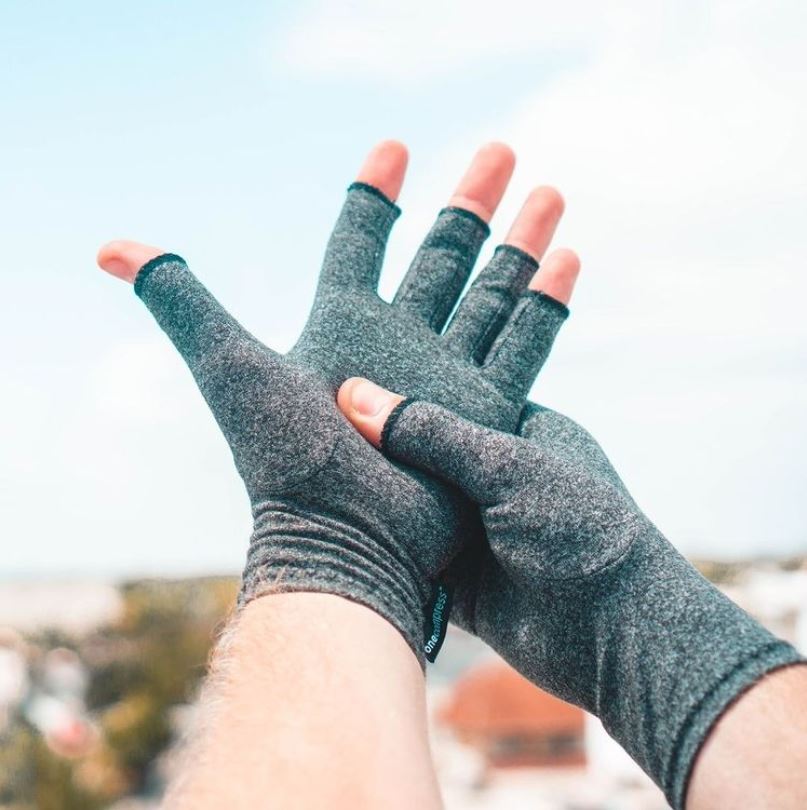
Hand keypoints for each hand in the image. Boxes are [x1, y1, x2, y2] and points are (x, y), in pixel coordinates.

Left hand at [97, 140, 579, 660]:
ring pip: (490, 292)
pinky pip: (524, 344)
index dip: (374, 194)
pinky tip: (567, 256)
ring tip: (547, 189)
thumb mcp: (227, 365)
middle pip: (438, 257)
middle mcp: (397, 345)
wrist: (342, 543)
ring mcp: (444, 375)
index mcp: (342, 325)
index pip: (358, 242)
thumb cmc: (280, 460)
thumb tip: (105, 244)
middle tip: (498, 149)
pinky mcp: (486, 410)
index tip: (394, 147)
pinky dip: (544, 302)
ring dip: (518, 242)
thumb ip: (178, 300)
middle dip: (469, 202)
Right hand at [337, 382, 803, 808]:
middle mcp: (498, 480)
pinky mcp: (464, 580)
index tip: (346, 376)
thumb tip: (354, 395)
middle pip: (425, 455)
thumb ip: (432, 434)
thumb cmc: (583, 534)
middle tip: (319, 420)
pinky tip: (336, 526)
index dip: (402, 393)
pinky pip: (412, 555)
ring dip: (377, 498)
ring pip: (414, 506)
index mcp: (522, 433)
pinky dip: (383, 545)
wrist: (621, 641)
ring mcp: (480, 531)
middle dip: (381, 446)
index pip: (450, 402)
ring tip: (314, 469)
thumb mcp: (508, 469)